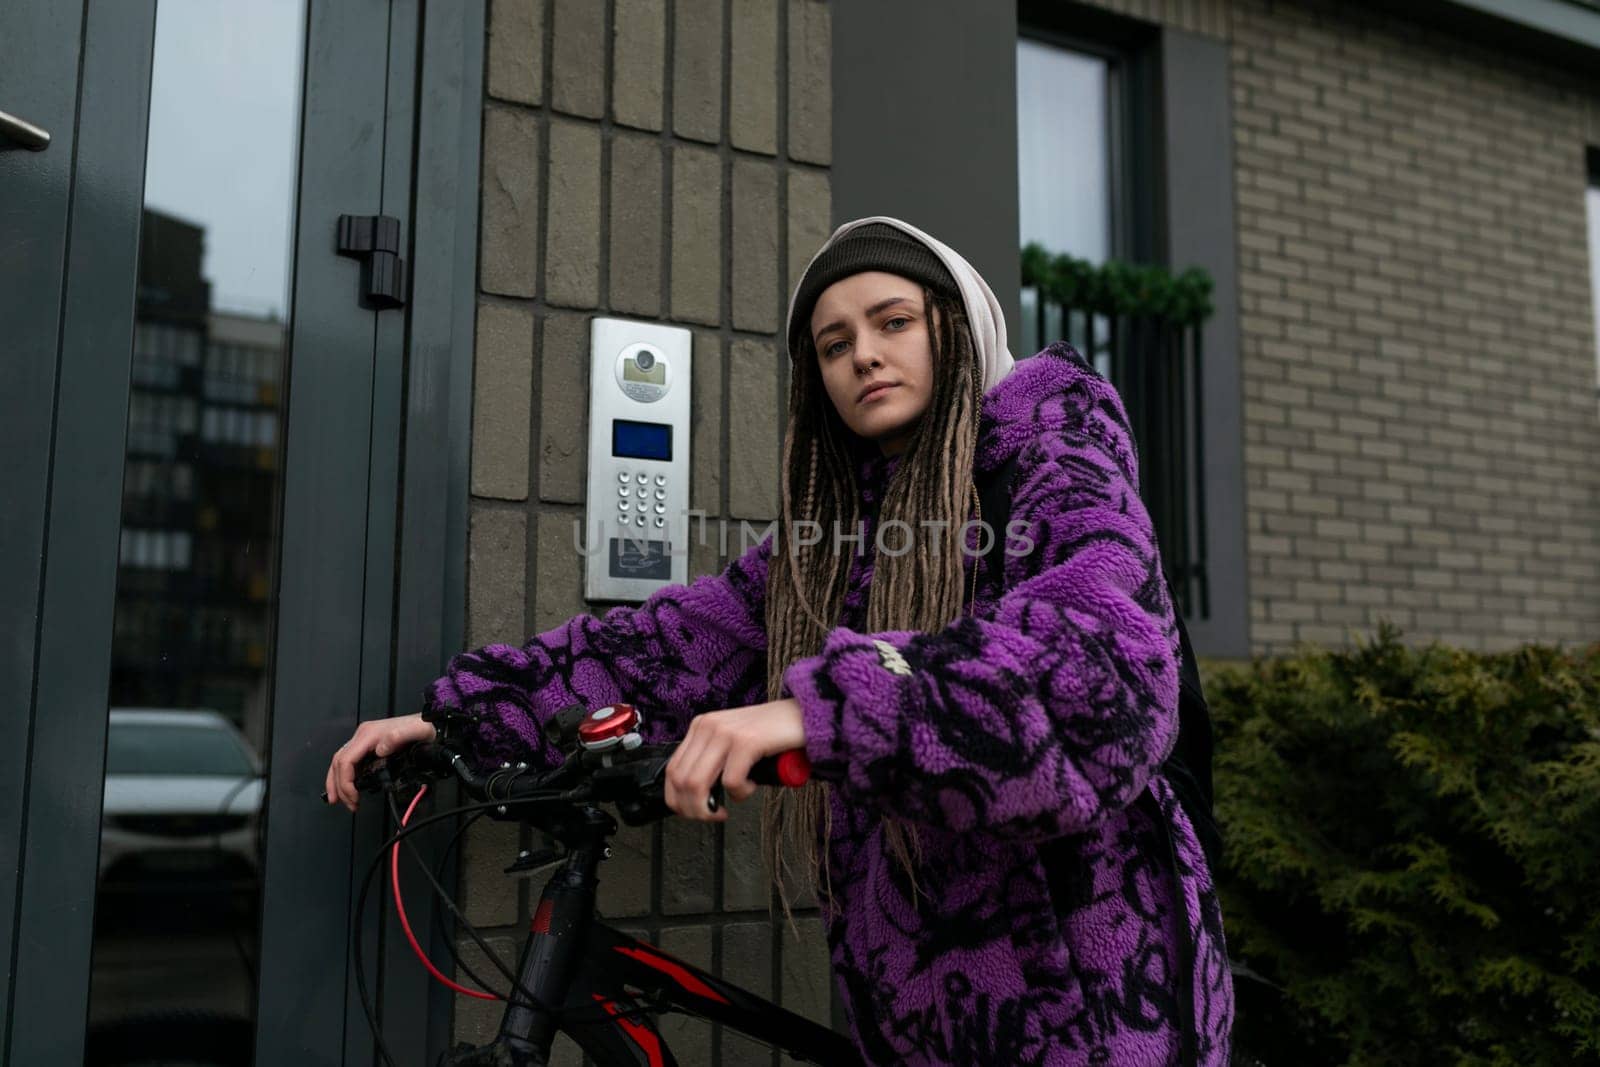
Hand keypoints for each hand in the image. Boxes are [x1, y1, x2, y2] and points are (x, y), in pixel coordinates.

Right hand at [323, 713, 436, 811]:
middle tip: (349, 803)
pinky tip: (347, 787)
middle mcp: (363, 735)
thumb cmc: (424, 728)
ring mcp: (364, 740)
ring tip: (341, 800)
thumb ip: (400, 736)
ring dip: (337, 782)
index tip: (353, 796)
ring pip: (340, 762)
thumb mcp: (418, 731)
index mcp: (370, 734)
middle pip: (339, 762)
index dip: (345, 781)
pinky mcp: (368, 745)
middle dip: (339, 786)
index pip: (346, 760)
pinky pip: (349, 761)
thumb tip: (381, 749)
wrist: (430, 723)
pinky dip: (344, 776)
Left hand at [664, 699, 805, 822]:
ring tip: (725, 811)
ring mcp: (726, 732)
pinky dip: (740, 794)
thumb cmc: (773, 734)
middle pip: (681, 781)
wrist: (806, 714)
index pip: (672, 770)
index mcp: (701, 727)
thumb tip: (696, 797)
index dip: (677, 800)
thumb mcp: (733, 743)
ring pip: (697, 784)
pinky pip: (731, 782)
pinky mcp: (747, 741)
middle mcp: (708, 726)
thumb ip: (713, 761)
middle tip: (712, 816)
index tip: (693, 812)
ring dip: (708, 808)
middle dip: (693, 810)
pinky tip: (752, 786)